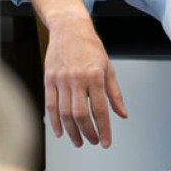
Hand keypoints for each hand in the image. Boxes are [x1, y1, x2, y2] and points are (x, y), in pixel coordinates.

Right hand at [44, 23, 127, 147]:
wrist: (69, 29)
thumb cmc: (90, 47)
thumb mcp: (108, 68)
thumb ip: (115, 93)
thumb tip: (122, 114)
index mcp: (95, 75)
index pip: (100, 109)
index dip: (103, 128)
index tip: (105, 142)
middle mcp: (77, 78)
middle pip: (80, 114)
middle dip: (88, 132)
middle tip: (93, 141)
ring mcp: (61, 79)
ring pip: (64, 113)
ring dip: (72, 131)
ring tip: (79, 141)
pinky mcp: (49, 79)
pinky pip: (50, 105)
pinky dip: (55, 121)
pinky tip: (61, 131)